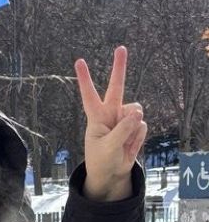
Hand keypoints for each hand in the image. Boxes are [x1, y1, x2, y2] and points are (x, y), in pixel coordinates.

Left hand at [74, 46, 146, 201]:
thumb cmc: (101, 160)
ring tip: (122, 143)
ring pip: (136, 113)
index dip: (85, 79)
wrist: (110, 173)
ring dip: (132, 128)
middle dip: (119, 68)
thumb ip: (122, 130)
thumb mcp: (108, 147)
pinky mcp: (135, 127)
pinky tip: (129, 146)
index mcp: (96, 116)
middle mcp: (111, 113)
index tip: (79, 61)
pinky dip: (137, 138)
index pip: (89, 94)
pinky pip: (142, 126)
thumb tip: (138, 112)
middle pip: (117, 87)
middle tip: (121, 48)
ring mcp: (124, 118)